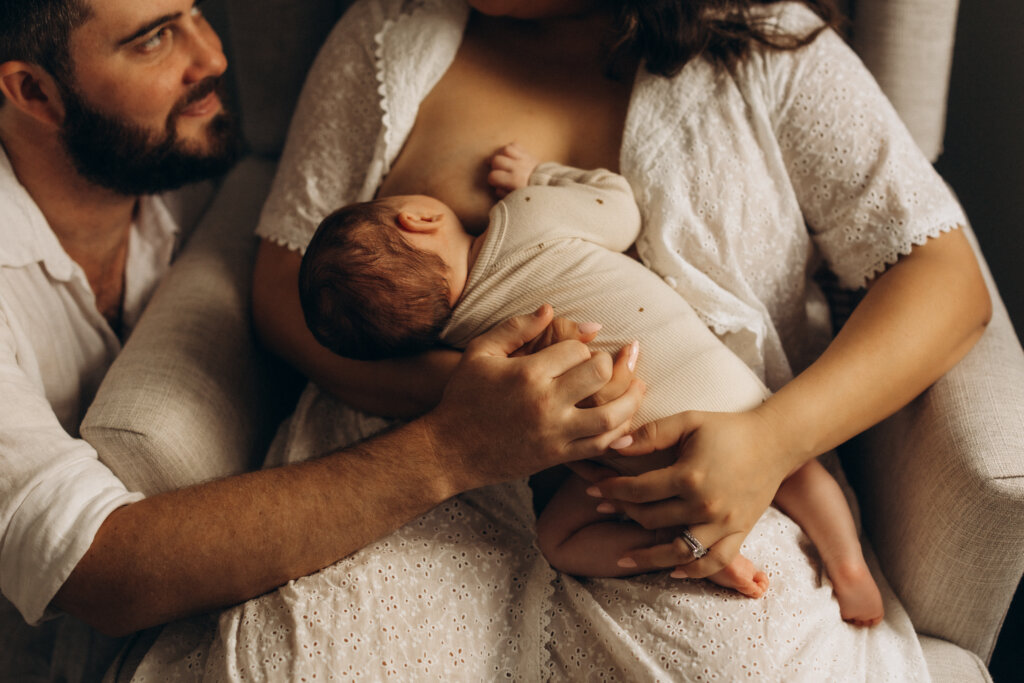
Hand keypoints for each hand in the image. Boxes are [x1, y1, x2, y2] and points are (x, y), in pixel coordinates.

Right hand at [426, 304, 645, 491]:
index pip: (577, 349)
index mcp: (528, 373)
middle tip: (615, 361)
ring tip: (640, 386)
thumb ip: (516, 327)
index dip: (583, 344)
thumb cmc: (463, 397)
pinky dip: (620, 434)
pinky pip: (600, 446)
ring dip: (631, 399)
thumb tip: (551, 309)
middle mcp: (546, 403)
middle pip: (600, 375)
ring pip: (611, 415)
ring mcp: (555, 433)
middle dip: (612, 364)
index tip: (580, 348)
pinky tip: (626, 421)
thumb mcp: (480, 352)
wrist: (450, 451)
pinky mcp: (558, 456)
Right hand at [488, 142, 537, 197]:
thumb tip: (497, 188)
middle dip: (494, 165)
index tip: (495, 182)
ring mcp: (523, 158)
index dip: (491, 179)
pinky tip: (509, 155)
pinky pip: (515, 145)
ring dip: (501, 154)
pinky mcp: (527, 153)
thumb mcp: (517, 197)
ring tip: (501, 160)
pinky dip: (510, 148)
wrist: (547, 183)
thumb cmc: (530, 192)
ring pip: (505, 149)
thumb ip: (504, 193)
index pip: (493, 176)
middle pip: (497, 160)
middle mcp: (518, 167)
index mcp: (514, 180)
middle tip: (497, 170)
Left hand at [586, 409, 794, 578]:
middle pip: (652, 519)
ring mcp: (724, 523)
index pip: (639, 491)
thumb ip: (651, 434)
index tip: (594, 489)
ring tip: (623, 558)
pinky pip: (714, 561)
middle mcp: (705, 505)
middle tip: (604, 509)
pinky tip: (672, 570)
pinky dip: (693, 570)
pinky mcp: (740, 532)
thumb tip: (615, 445)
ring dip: (648, 556)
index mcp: (689, 477)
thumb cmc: (728, 428)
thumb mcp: (689, 421)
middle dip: (624, 513)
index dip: (612, 490)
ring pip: (678, 550)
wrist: (775, 441)